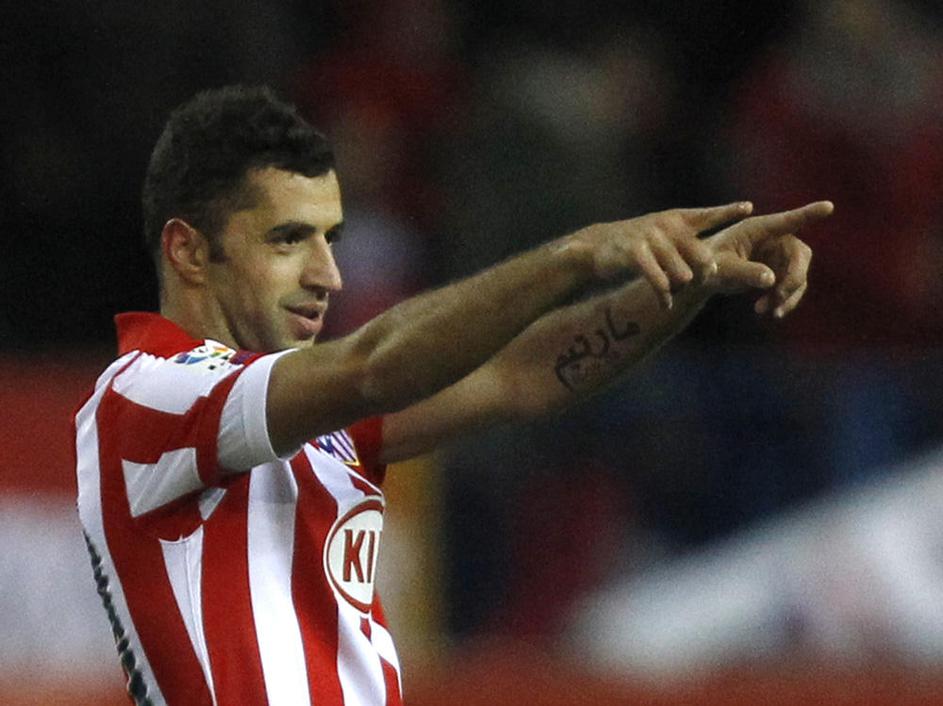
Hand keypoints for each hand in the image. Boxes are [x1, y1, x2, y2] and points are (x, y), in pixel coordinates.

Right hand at [566, 202, 753, 308]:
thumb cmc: (636, 246)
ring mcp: (651, 238)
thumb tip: (714, 266)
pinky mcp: (636, 254)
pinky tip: (665, 305)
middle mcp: (666, 226)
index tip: (749, 207)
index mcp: (676, 219)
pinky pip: (660, 282)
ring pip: (682, 275)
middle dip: (704, 276)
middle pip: (702, 258)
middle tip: (700, 283)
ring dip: (679, 289)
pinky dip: (664, 296)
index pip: (708, 215)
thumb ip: (686, 246)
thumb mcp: (661, 237)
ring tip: (673, 292)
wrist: (596, 247)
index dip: (728, 211)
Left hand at [705, 201, 834, 317]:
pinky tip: (772, 313)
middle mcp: (774, 239)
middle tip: (778, 299)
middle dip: (792, 280)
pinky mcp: (780, 271)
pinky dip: (784, 301)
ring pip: (798, 276)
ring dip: (786, 296)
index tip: (829, 206)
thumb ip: (745, 272)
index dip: (809, 214)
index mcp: (758, 229)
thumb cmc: (708, 266)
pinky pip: (792, 288)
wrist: (704, 277)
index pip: (787, 221)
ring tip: (761, 310)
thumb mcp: (722, 269)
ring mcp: (779, 255)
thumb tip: (770, 280)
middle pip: (800, 256)